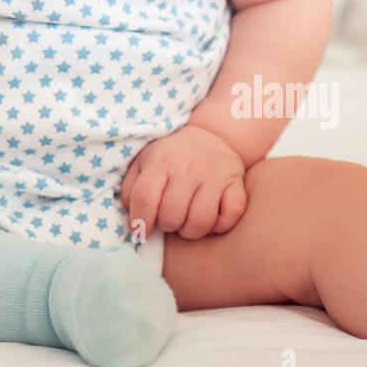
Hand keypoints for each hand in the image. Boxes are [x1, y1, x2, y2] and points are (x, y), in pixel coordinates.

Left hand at [120, 126, 247, 241]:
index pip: (144, 197)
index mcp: (160, 161)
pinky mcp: (236, 183)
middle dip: (167, 226)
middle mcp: (187, 167)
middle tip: (169, 219)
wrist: (211, 135)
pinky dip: (221, 225)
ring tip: (187, 222)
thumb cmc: (170, 156)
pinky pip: (231, 216)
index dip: (140, 221)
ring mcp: (214, 174)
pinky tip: (212, 218)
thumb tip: (132, 221)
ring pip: (200, 222)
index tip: (141, 231)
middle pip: (172, 216)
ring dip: (191, 231)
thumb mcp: (144, 162)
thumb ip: (131, 189)